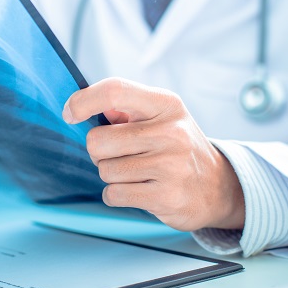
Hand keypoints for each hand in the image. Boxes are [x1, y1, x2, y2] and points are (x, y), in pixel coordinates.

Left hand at [63, 78, 244, 231]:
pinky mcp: (166, 196)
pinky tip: (138, 189)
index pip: (114, 91)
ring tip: (137, 173)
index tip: (70, 114)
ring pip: (105, 171)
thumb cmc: (179, 147)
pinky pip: (114, 194)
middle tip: (119, 155)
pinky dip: (117, 195)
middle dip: (99, 152)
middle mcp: (170, 132)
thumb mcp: (162, 116)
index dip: (83, 101)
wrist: (218, 186)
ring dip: (111, 175)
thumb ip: (125, 108)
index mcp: (165, 104)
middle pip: (98, 140)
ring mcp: (170, 165)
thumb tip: (82, 104)